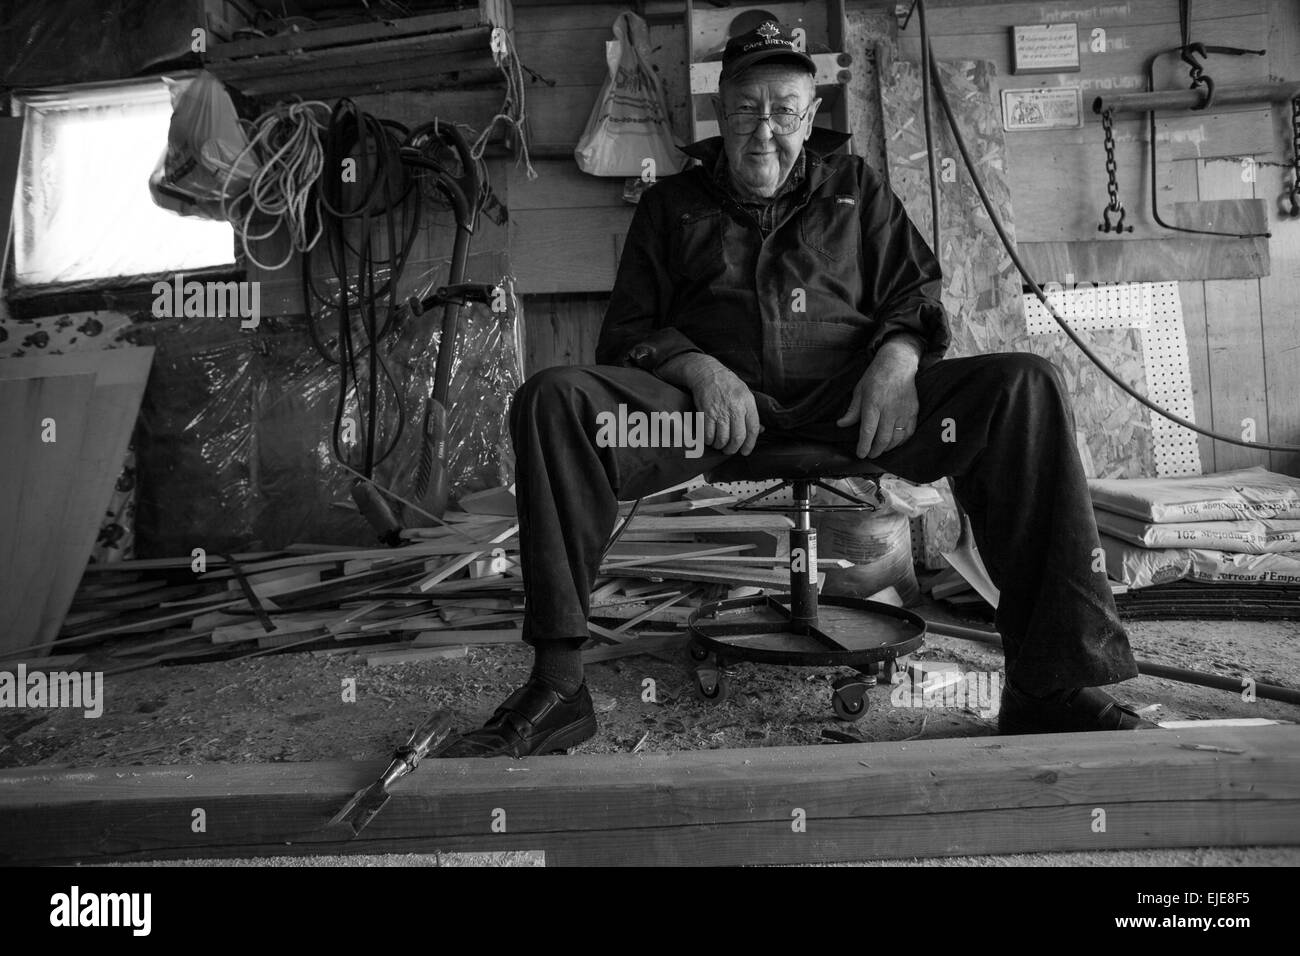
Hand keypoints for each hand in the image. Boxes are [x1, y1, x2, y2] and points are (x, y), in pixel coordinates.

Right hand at [657, 353, 761, 454]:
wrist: (708, 373)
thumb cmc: (728, 384)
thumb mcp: (745, 394)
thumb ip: (751, 413)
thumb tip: (761, 430)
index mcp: (748, 403)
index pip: (753, 429)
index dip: (750, 444)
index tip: (745, 451)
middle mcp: (735, 408)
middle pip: (737, 437)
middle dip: (733, 449)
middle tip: (730, 450)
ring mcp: (720, 411)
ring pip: (722, 438)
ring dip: (720, 446)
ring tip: (719, 445)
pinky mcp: (706, 413)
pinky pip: (708, 434)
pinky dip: (709, 440)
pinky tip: (710, 439)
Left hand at [836, 339, 920, 458]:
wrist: (898, 363)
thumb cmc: (876, 376)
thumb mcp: (859, 390)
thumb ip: (852, 410)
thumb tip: (841, 425)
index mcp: (873, 404)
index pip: (867, 431)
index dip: (863, 446)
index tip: (860, 454)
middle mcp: (889, 410)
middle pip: (883, 438)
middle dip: (875, 451)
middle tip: (869, 454)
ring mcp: (903, 411)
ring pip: (896, 438)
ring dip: (887, 448)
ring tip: (880, 449)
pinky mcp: (913, 411)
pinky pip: (909, 432)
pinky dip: (901, 441)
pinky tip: (894, 443)